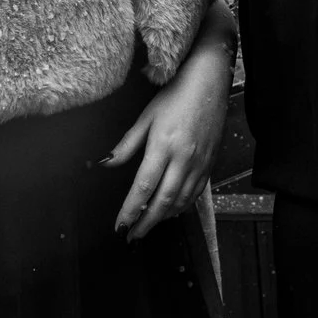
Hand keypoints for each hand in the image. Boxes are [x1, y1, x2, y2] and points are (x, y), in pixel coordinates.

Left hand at [106, 27, 230, 239]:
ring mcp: (201, 162)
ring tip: (148, 226)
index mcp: (164, 146)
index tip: (119, 226)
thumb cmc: (176, 95)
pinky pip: (197, 192)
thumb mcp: (146, 117)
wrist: (211, 80)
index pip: (143, 188)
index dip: (130, 210)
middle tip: (132, 237)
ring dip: (164, 217)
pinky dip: (183, 206)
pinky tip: (172, 210)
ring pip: (182, 200)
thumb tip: (106, 164)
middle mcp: (184, 158)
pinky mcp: (212, 162)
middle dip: (146, 222)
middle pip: (163, 200)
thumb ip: (127, 145)